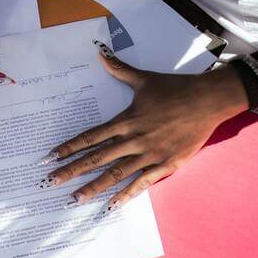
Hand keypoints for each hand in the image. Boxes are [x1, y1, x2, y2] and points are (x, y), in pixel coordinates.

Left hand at [42, 44, 248, 207]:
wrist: (208, 101)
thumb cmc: (176, 89)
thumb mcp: (144, 80)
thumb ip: (119, 70)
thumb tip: (101, 53)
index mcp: (126, 120)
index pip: (90, 137)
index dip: (68, 148)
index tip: (50, 157)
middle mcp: (134, 139)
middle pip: (96, 158)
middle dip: (72, 171)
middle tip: (51, 182)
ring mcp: (149, 154)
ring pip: (115, 174)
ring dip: (94, 187)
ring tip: (75, 198)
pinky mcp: (165, 165)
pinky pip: (142, 183)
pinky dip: (126, 194)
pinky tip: (111, 205)